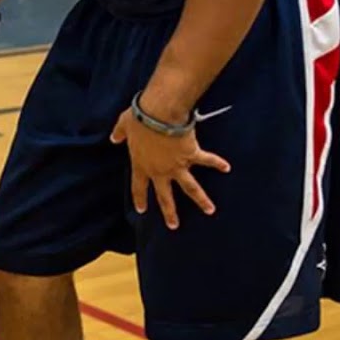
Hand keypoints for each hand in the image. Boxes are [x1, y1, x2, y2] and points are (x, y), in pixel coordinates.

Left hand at [110, 103, 229, 229]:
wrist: (159, 114)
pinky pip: (207, 161)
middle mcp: (160, 170)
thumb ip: (119, 133)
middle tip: (174, 226)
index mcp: (141, 165)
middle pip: (165, 196)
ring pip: (191, 188)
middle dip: (170, 212)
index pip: (138, 187)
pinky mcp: (192, 154)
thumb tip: (113, 137)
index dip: (139, 198)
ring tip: (210, 211)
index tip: (141, 211)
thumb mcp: (124, 124)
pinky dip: (217, 163)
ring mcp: (177, 165)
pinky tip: (226, 168)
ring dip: (201, 200)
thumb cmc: (139, 118)